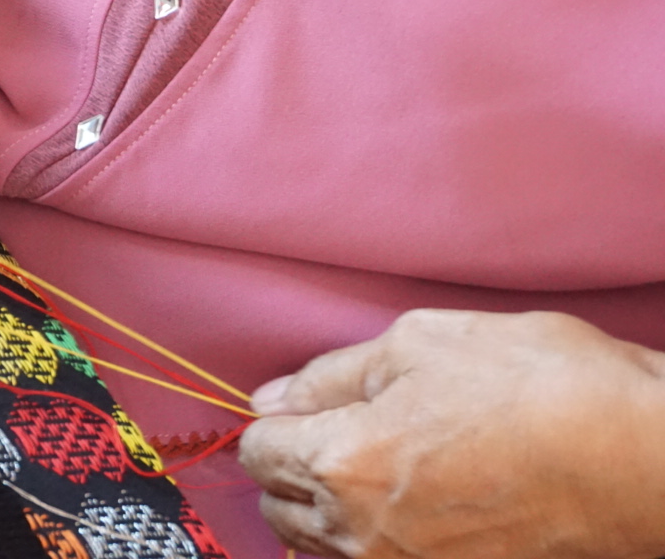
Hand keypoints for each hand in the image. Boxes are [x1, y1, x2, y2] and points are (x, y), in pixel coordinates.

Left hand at [239, 309, 664, 558]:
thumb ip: (330, 375)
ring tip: (377, 463)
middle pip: (278, 507)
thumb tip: (272, 398)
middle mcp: (362, 533)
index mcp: (342, 463)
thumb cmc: (538, 387)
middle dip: (291, 466)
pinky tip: (411, 500)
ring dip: (325, 506)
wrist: (645, 461)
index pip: (258, 451)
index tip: (309, 404)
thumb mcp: (420, 345)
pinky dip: (371, 537)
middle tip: (340, 428)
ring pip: (319, 546)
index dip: (277, 420)